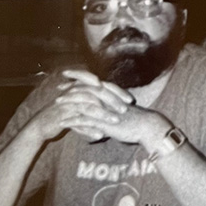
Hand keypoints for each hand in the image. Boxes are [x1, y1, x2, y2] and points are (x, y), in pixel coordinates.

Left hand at [55, 76, 169, 148]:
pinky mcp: (104, 122)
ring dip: (68, 103)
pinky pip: (85, 120)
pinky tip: (63, 122)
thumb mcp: (124, 109)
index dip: (80, 80)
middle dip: (70, 88)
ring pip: (83, 103)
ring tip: (56, 103)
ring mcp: (106, 110)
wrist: (148, 126)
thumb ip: (114, 107)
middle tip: (59, 88)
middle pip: (85, 90)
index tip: (70, 79)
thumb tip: (108, 108)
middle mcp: (108, 99)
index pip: (93, 83)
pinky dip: (73, 120)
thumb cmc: (138, 120)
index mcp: (112, 94)